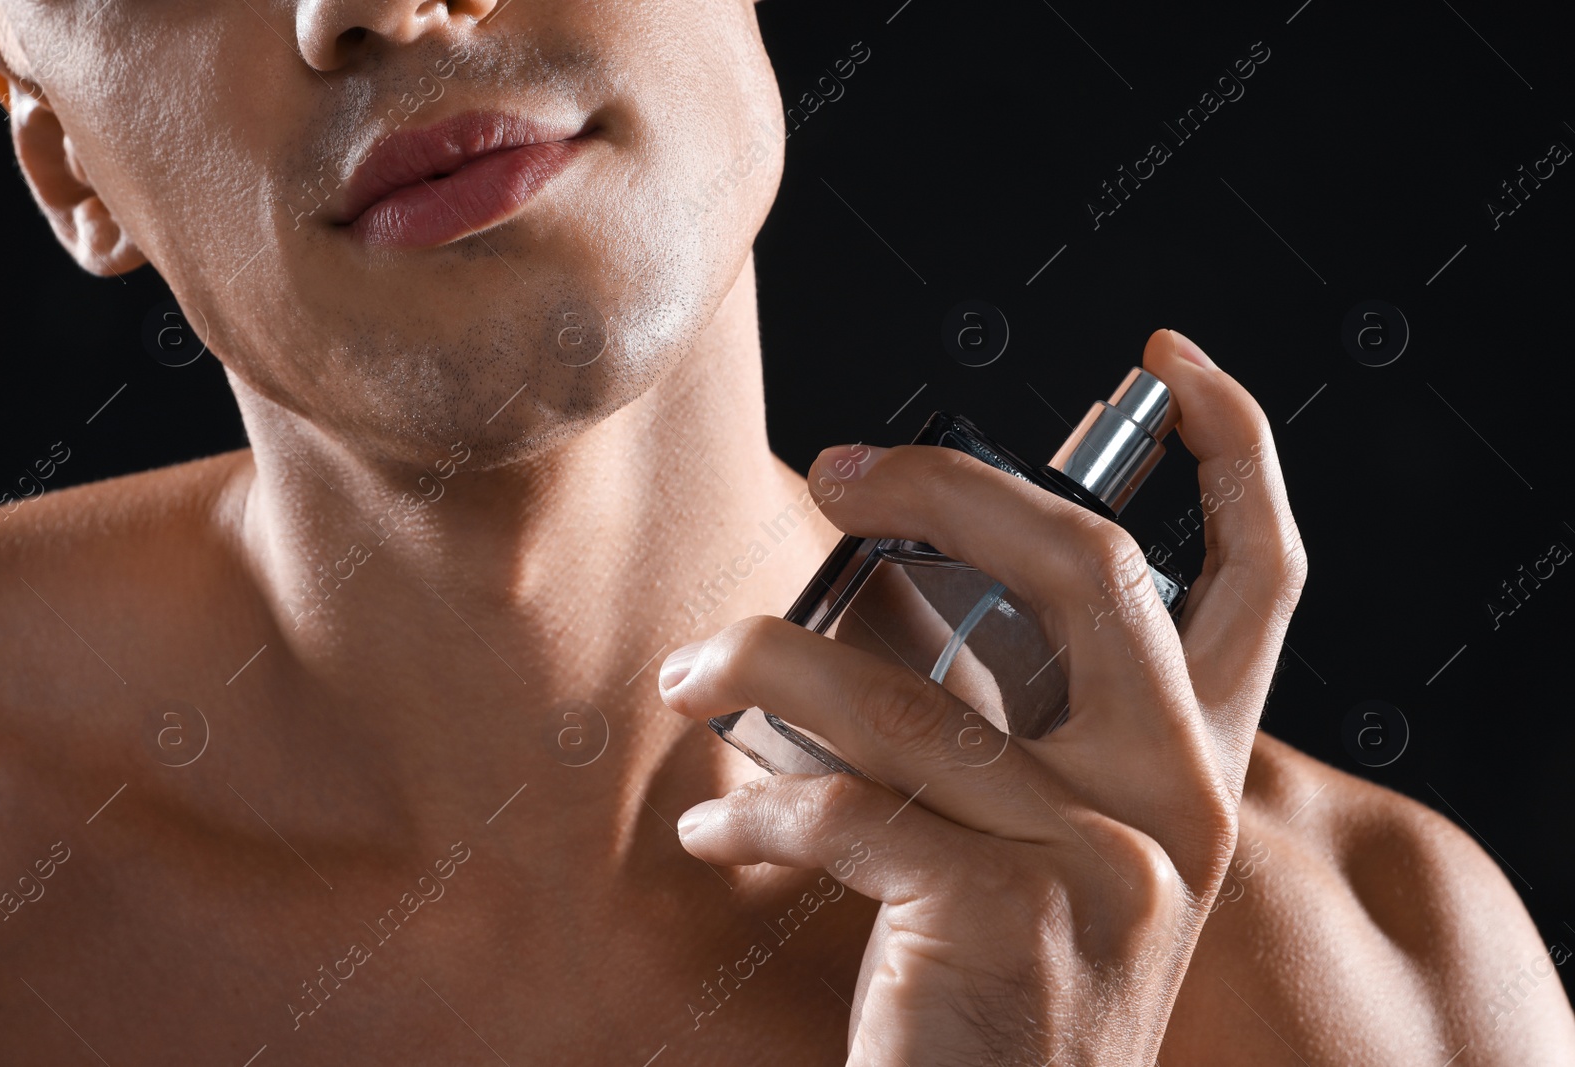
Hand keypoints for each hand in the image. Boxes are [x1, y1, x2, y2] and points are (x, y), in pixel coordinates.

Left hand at [658, 329, 1307, 1065]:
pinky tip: (717, 829)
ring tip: (691, 677)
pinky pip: (845, 808)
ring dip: (763, 665)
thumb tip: (887, 602)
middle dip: (953, 484)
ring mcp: (1108, 856)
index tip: (1165, 364)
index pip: (1262, 576)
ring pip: (903, 695)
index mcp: (1195, 765)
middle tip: (836, 469)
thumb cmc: (997, 981)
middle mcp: (1181, 798)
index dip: (1233, 447)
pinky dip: (757, 810)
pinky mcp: (1011, 911)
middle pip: (1091, 565)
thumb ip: (1007, 725)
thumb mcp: (1039, 842)